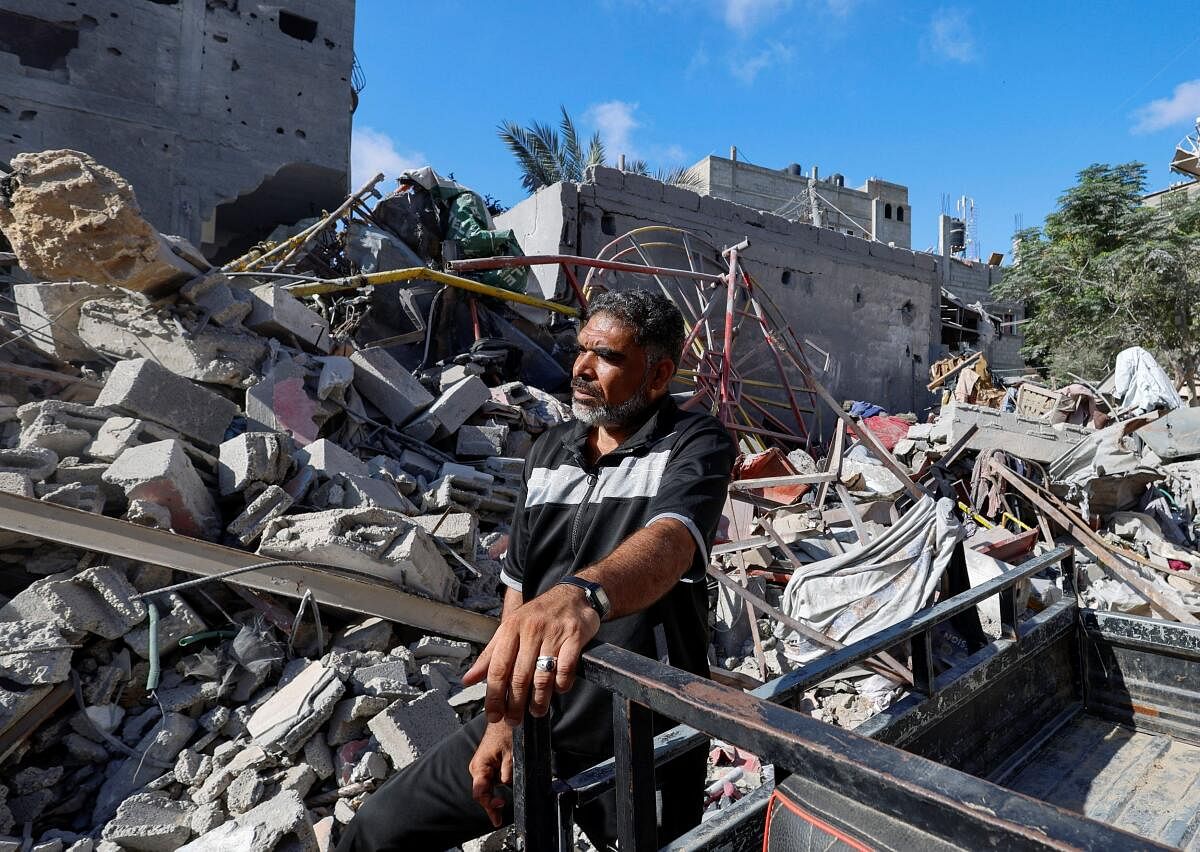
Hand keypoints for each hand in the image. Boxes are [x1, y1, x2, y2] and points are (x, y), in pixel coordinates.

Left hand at [463, 584, 600, 726]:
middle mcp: (530, 629)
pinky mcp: (575, 636)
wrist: (571, 595)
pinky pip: (566, 669)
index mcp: (510, 628)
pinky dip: (561, 685)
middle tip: (514, 720)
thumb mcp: (509, 630)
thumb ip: (489, 656)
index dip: (494, 696)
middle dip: (515, 704)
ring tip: (536, 712)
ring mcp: (553, 633)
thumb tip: (467, 680)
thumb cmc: (537, 616)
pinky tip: (558, 690)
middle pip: (519, 676)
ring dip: (539, 700)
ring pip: (543, 676)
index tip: (493, 715)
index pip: (497, 668)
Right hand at [469, 722, 512, 827]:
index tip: (498, 813)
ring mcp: (483, 767)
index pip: (481, 793)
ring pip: (488, 788)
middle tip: (498, 819)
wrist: (506, 716)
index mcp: (480, 766)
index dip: (490, 805)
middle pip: (483, 793)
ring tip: (500, 810)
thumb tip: (507, 784)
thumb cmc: (506, 730)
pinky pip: (492, 781)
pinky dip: (497, 788)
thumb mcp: (512, 753)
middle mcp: (478, 768)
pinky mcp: (489, 765)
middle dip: (491, 805)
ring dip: (495, 797)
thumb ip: (508, 770)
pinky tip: (502, 795)